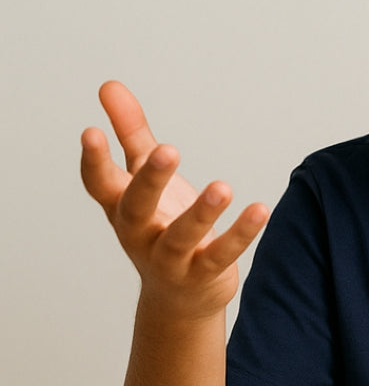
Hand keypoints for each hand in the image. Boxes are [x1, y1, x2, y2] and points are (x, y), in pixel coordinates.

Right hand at [80, 81, 268, 318]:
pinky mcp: (202, 275)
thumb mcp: (143, 178)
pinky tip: (259, 210)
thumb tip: (109, 86)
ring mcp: (169, 259)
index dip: (93, 161)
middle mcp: (140, 235)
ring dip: (201, 214)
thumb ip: (131, 134)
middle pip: (136, 209)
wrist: (178, 299)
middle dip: (150, 181)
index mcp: (122, 208)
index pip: (100, 185)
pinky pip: (220, 256)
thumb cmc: (159, 227)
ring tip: (222, 187)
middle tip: (168, 150)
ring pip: (180, 238)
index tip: (92, 131)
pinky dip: (240, 235)